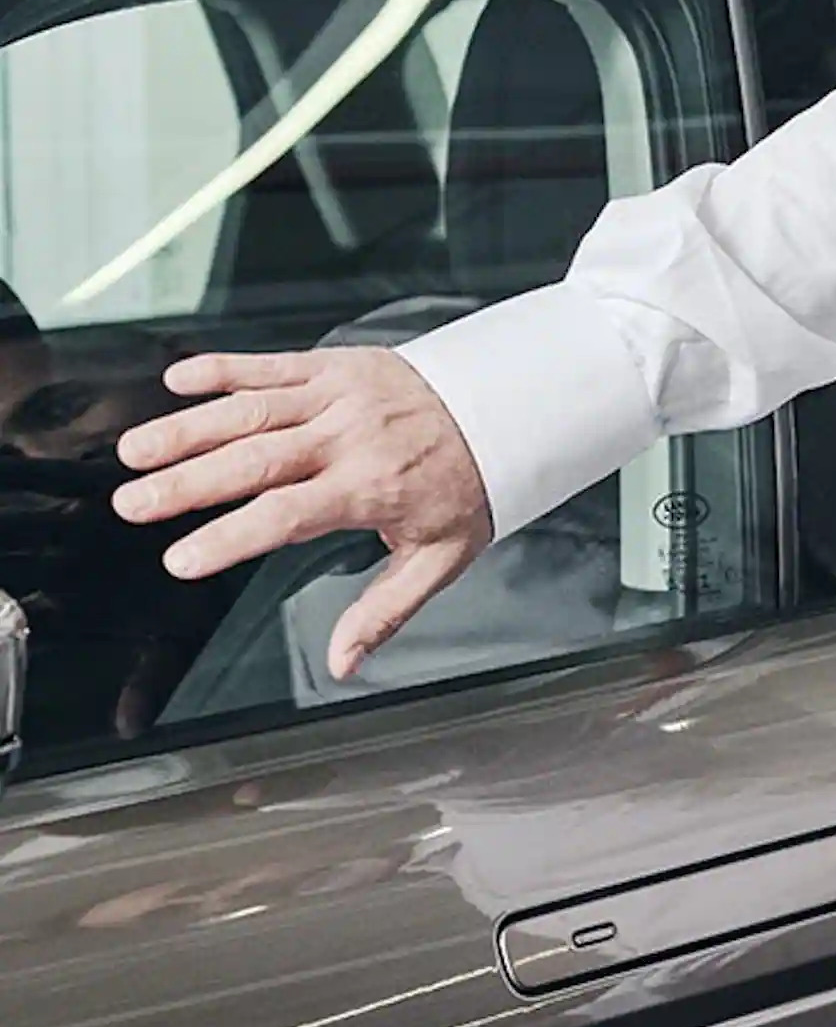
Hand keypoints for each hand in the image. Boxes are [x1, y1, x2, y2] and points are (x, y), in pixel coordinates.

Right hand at [110, 349, 493, 681]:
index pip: (286, 516)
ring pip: (250, 410)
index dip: (230, 538)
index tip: (182, 559)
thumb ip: (384, 611)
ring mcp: (338, 396)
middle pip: (253, 461)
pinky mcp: (336, 364)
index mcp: (369, 487)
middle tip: (132, 503)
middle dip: (186, 483)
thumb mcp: (441, 557)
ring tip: (135, 450)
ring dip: (187, 428)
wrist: (511, 407)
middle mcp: (347, 438)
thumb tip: (343, 663)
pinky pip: (273, 363)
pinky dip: (223, 367)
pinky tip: (178, 377)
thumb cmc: (471, 484)